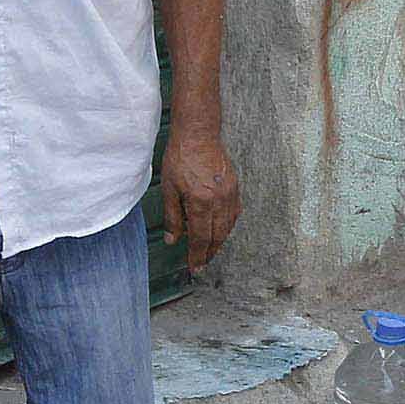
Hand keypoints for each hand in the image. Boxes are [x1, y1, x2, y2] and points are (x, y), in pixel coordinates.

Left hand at [162, 121, 240, 269]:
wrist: (198, 134)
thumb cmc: (180, 158)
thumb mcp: (169, 189)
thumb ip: (172, 217)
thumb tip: (173, 240)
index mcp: (201, 202)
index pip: (200, 238)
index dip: (197, 256)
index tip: (195, 268)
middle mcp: (219, 201)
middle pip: (217, 236)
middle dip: (209, 253)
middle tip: (201, 264)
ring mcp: (230, 194)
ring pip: (228, 227)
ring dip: (219, 242)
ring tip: (210, 250)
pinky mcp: (235, 187)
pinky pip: (234, 213)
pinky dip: (227, 226)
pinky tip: (220, 229)